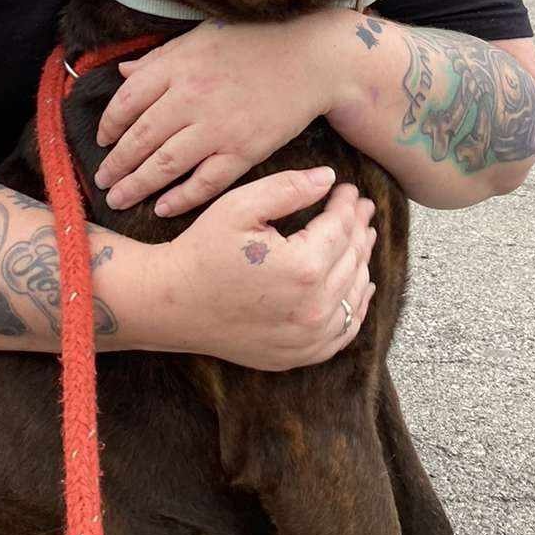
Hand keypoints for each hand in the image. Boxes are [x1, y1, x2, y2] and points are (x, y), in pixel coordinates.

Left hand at [94, 11, 347, 216]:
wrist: (311, 57)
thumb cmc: (254, 41)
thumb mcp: (201, 37)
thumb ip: (160, 58)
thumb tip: (122, 72)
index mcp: (177, 66)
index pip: (127, 101)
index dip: (108, 125)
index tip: (102, 140)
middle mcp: (191, 98)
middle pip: (139, 139)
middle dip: (115, 164)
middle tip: (102, 181)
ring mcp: (217, 127)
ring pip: (164, 165)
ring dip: (136, 186)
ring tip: (119, 199)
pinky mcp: (244, 150)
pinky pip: (205, 182)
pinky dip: (181, 198)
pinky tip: (163, 208)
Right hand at [149, 167, 375, 370]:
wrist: (171, 303)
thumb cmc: (203, 250)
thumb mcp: (240, 205)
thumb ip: (288, 188)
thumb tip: (330, 179)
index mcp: (303, 267)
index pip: (341, 228)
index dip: (348, 204)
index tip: (349, 189)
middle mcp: (313, 308)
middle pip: (352, 259)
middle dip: (359, 228)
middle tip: (362, 208)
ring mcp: (308, 338)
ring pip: (353, 294)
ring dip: (362, 262)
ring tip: (363, 238)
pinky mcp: (298, 355)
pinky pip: (343, 331)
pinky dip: (355, 306)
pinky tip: (359, 287)